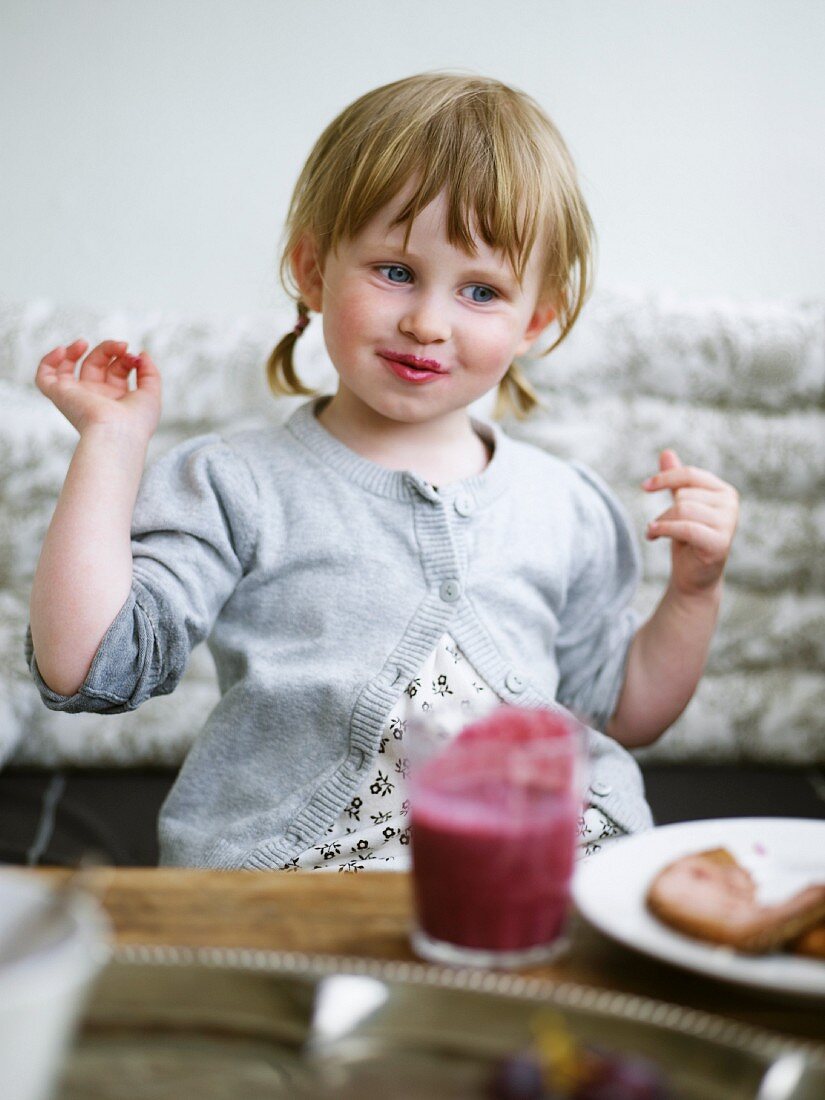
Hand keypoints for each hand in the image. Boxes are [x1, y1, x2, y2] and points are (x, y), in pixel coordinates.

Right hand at [35, 339, 161, 439]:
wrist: (117, 433)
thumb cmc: (136, 421)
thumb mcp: (151, 392)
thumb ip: (150, 372)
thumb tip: (142, 354)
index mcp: (116, 399)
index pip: (117, 369)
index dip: (125, 358)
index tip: (135, 357)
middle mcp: (95, 397)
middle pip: (96, 364)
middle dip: (108, 350)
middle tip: (122, 346)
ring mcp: (77, 396)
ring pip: (69, 368)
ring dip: (76, 350)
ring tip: (85, 342)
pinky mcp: (60, 395)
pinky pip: (44, 377)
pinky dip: (49, 361)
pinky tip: (62, 350)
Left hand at [643, 449, 738, 596]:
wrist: (694, 578)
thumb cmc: (687, 540)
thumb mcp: (681, 506)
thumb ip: (676, 480)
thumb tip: (666, 452)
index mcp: (723, 491)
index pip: (690, 474)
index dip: (665, 478)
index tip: (644, 487)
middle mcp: (730, 504)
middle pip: (684, 494)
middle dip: (665, 511)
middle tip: (661, 526)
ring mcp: (728, 523)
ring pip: (682, 509)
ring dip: (663, 522)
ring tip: (659, 533)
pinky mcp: (720, 542)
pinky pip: (685, 527)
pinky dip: (664, 529)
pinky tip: (653, 535)